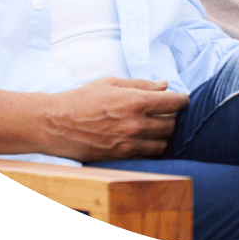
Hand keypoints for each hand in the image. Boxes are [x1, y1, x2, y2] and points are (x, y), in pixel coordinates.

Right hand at [43, 77, 189, 161]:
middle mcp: (136, 125)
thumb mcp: (111, 83)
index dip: (182, 99)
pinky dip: (151, 147)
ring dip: (164, 134)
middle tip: (166, 111)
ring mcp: (129, 144)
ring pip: (163, 143)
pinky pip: (148, 155)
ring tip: (156, 126)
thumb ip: (141, 84)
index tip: (182, 98)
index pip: (173, 103)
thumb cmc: (82, 99)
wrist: (56, 124)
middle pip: (171, 124)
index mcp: (135, 102)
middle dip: (173, 116)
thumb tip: (164, 85)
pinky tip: (145, 138)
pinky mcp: (121, 157)